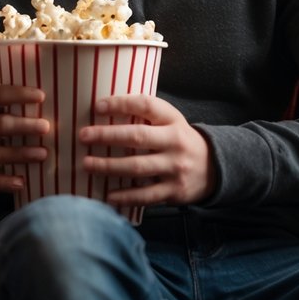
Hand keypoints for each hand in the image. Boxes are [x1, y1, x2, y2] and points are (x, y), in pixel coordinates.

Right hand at [0, 83, 49, 192]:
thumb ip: (15, 100)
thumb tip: (53, 88)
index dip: (20, 94)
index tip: (42, 96)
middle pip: (0, 125)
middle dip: (25, 126)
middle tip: (47, 127)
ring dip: (22, 154)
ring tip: (44, 154)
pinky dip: (6, 182)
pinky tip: (22, 182)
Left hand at [79, 94, 215, 206]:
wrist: (214, 168)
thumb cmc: (178, 139)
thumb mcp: (170, 121)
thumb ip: (145, 115)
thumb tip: (103, 108)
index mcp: (172, 120)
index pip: (146, 105)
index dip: (121, 103)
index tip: (98, 106)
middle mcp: (175, 142)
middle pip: (137, 137)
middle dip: (107, 136)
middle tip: (83, 136)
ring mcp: (175, 168)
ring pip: (138, 167)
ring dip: (109, 166)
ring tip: (87, 164)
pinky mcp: (174, 191)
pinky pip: (146, 195)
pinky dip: (126, 196)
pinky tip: (108, 195)